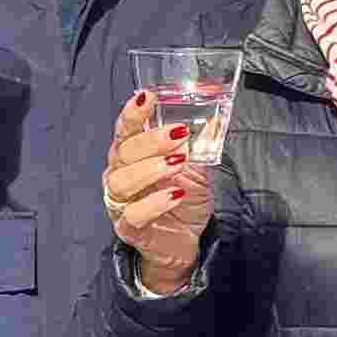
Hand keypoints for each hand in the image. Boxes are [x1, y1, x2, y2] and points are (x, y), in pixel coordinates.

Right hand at [100, 90, 211, 288]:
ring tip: (178, 162)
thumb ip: (202, 144)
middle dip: (151, 140)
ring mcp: (121, 202)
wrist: (184, 240)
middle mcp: (120, 174)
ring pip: (122, 181)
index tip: (149, 96)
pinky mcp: (129, 229)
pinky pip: (133, 215)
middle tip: (179, 133)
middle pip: (123, 151)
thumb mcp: (198, 167)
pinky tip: (175, 194)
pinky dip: (154, 203)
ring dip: (151, 169)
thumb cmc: (183, 197)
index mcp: (132, 153)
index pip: (126, 127)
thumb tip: (216, 119)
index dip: (134, 112)